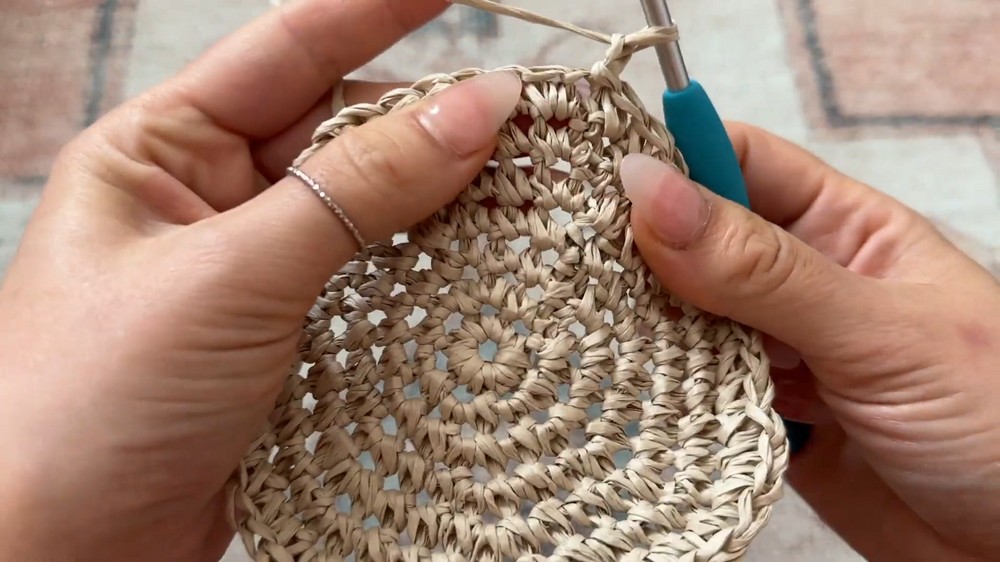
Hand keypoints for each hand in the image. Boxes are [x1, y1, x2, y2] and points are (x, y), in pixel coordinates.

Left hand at [0, 1, 520, 559]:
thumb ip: (356, 189)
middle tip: (520, 116)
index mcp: (161, 150)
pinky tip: (475, 260)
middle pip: (339, 128)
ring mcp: (253, 271)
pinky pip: (369, 278)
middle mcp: (209, 199)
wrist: (60, 556)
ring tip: (517, 183)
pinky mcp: (287, 338)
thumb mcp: (229, 274)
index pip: (287, 50)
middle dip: (425, 117)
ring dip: (435, 197)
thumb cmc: (87, 403)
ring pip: (365, 208)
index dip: (376, 10)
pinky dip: (423, 268)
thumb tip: (472, 110)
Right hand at [619, 125, 999, 560]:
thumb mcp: (880, 330)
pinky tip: (631, 385)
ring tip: (592, 325)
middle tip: (575, 260)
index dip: (675, 162)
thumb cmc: (998, 422)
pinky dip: (662, 390)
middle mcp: (805, 284)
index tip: (604, 180)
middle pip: (700, 241)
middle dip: (644, 248)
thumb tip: (653, 191)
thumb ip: (764, 270)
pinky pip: (693, 389)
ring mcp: (780, 352)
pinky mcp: (761, 417)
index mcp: (847, 229)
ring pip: (687, 316)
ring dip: (647, 324)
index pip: (742, 163)